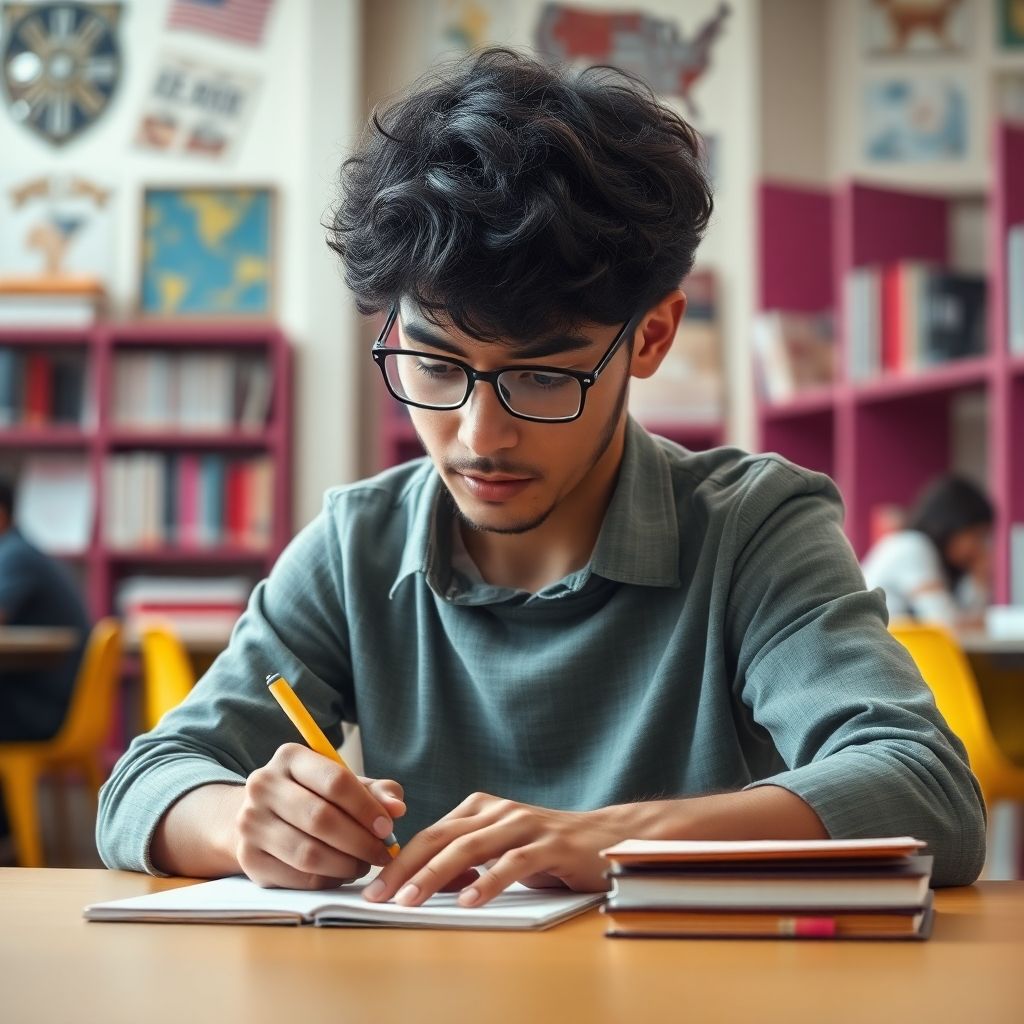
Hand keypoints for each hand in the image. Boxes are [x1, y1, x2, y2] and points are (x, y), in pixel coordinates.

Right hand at [234, 742, 404, 889]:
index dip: (366, 808)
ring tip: (364, 864)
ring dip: (346, 864)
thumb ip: (375, 791)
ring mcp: (250, 823)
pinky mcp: (249, 859)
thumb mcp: (342, 783)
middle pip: (321, 819)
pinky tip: (341, 873)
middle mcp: (263, 786)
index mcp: (290, 757)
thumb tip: (397, 808)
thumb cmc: (312, 796)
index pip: (335, 781)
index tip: (388, 828)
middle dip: (360, 841)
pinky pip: (298, 877)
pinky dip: (328, 880)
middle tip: (382, 854)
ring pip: (309, 854)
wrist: (260, 816)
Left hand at [361, 792, 628, 908]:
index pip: (430, 834)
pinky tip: (469, 902)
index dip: (399, 860)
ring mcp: (524, 824)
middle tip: (379, 895)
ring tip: (411, 900)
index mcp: (481, 809)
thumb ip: (467, 862)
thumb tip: (426, 885)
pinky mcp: (550, 845)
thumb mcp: (501, 852)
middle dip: (404, 868)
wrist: (607, 839)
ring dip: (435, 875)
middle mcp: (498, 811)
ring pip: (470, 847)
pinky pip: (512, 863)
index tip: (373, 888)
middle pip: (441, 837)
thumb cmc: (548, 850)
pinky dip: (488, 882)